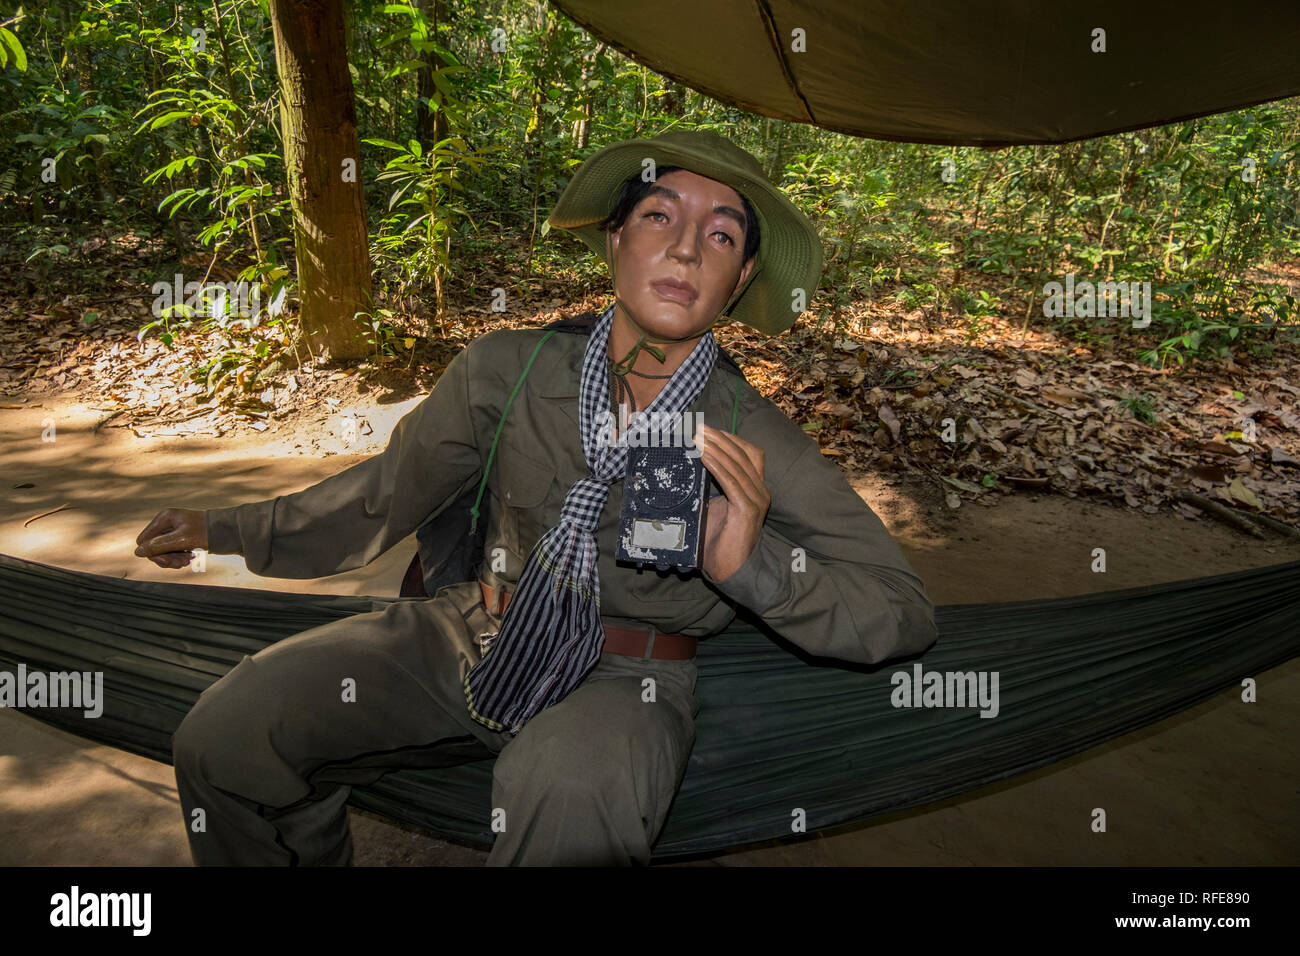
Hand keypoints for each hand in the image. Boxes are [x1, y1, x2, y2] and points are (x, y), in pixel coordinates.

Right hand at [134, 508, 208, 568]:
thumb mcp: (182, 540)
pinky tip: (191, 558)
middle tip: (182, 563)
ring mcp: (173, 530)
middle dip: (166, 558)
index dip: (153, 553)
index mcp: (164, 518)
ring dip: (173, 559)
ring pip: (163, 551)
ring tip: (188, 561)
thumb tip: (138, 552)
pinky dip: (179, 557)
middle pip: (153, 547)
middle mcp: (166, 522)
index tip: (168, 561)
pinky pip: (172, 551)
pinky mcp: (180, 538)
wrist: (228, 531)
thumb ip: (159, 545)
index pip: (144, 541)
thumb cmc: (206, 532)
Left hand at [695, 424, 769, 581]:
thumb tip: (690, 467)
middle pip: (743, 454)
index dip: (730, 439)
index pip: (749, 453)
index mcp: (755, 488)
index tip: (707, 430)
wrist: (729, 570)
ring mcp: (756, 501)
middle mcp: (760, 491)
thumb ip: (710, 488)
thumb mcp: (714, 507)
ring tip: (697, 438)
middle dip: (720, 438)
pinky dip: (716, 466)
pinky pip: (732, 482)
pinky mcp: (747, 511)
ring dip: (715, 448)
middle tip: (698, 428)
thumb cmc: (718, 541)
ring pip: (737, 465)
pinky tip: (703, 457)